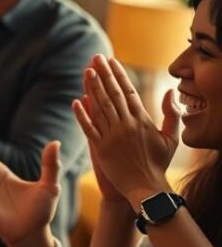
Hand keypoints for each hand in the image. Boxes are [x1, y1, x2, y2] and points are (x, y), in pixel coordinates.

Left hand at [72, 55, 178, 211]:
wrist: (147, 188)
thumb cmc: (159, 163)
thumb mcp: (171, 138)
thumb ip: (170, 114)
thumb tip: (170, 91)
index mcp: (142, 121)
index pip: (128, 92)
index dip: (118, 75)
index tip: (111, 61)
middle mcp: (126, 125)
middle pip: (112, 94)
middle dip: (103, 74)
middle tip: (95, 57)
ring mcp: (112, 136)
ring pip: (100, 107)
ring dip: (92, 88)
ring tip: (86, 71)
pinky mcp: (100, 149)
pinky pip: (89, 128)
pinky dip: (82, 115)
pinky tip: (75, 101)